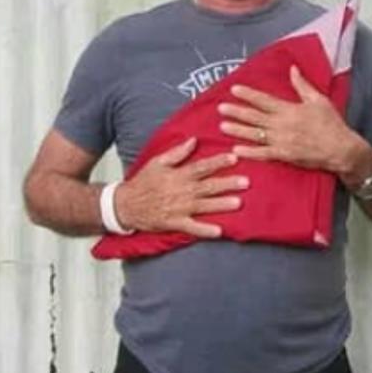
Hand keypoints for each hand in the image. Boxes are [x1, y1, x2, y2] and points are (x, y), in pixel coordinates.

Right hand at [113, 137, 246, 238]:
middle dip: (228, 183)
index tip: (234, 157)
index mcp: (178, 175)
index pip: (202, 166)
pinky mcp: (175, 222)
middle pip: (208, 186)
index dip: (219, 162)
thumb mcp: (157, 162)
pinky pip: (192, 227)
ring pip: (204, 205)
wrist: (125, 204)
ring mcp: (179, 208)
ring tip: (238, 203)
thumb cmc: (142, 182)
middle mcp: (181, 191)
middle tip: (246, 182)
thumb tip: (193, 140)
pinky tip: (219, 231)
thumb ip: (177, 152)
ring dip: (221, 204)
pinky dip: (205, 230)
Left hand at [218, 65, 367, 176]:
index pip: (264, 100)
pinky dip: (250, 152)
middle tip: (220, 108)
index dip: (248, 95)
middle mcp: (282, 124)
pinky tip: (237, 149)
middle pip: (255, 117)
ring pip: (255, 135)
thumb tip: (292, 69)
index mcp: (290, 109)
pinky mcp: (284, 156)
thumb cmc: (331, 123)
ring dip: (238, 130)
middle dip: (237, 112)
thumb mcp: (318, 99)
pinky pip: (264, 154)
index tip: (234, 89)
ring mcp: (282, 141)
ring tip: (222, 126)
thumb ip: (302, 85)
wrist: (341, 148)